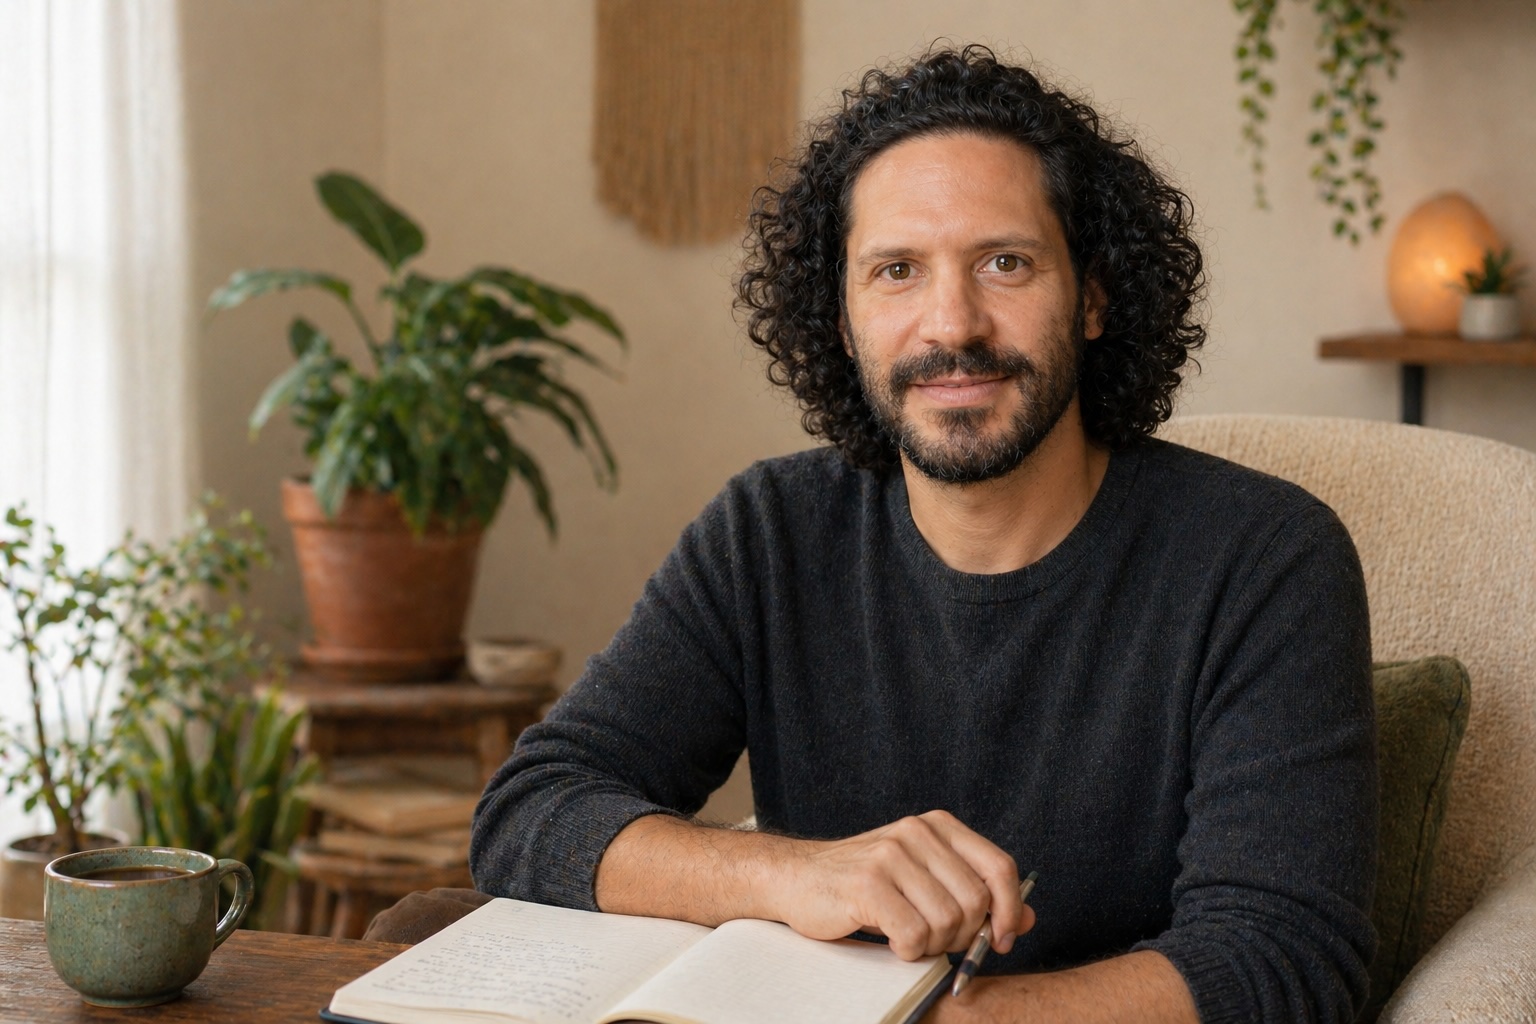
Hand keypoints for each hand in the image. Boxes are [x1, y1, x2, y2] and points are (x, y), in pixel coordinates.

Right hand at [767, 810, 1033, 959]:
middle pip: (975, 900)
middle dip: (962, 934)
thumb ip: (975, 895)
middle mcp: (917, 832)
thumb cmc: (865, 885)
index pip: (999, 867)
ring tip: (909, 936)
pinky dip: (907, 950)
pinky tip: (891, 940)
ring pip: (946, 921)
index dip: (1010, 909)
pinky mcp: (867, 883)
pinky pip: (913, 934)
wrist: (798, 878)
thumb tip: (1026, 919)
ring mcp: (891, 855)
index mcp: (938, 826)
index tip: (1001, 938)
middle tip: (936, 939)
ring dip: (931, 945)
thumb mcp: (925, 881)